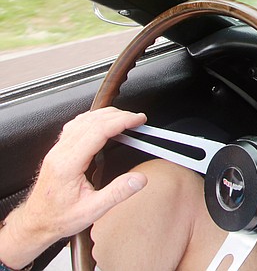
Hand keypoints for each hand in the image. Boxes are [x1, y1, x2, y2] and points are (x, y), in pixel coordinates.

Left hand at [0, 107, 147, 268]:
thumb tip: (140, 179)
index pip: (98, 130)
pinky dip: (93, 119)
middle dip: (118, 115)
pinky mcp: (58, 151)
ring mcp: (57, 150)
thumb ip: (118, 193)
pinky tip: (102, 123)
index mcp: (69, 164)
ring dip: (106, 115)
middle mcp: (61, 152)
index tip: (138, 120)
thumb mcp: (93, 210)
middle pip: (92, 121)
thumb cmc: (59, 218)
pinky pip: (75, 126)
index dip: (121, 121)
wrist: (35, 224)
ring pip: (82, 120)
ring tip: (125, 118)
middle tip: (137, 119)